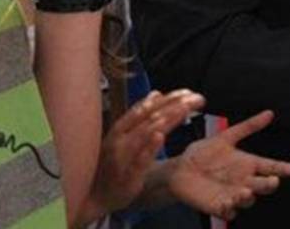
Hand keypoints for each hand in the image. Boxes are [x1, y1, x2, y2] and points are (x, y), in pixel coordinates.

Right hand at [87, 90, 203, 215]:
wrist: (93, 199)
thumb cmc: (110, 167)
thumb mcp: (123, 138)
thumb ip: (140, 117)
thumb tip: (156, 94)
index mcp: (120, 130)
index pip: (145, 108)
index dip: (167, 99)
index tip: (187, 91)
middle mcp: (119, 140)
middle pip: (149, 117)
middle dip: (174, 105)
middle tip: (196, 98)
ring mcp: (122, 157)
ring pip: (145, 134)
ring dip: (166, 119)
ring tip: (184, 109)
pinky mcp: (127, 176)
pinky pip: (139, 160)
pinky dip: (149, 147)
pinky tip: (160, 137)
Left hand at [166, 110, 289, 219]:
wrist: (179, 170)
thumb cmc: (203, 153)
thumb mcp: (225, 137)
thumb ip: (248, 126)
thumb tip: (269, 113)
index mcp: (248, 164)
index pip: (271, 167)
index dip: (281, 168)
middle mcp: (244, 180)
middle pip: (264, 186)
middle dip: (270, 184)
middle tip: (272, 181)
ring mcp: (233, 194)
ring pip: (248, 201)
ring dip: (247, 197)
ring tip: (243, 191)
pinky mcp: (219, 206)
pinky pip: (228, 213)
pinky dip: (229, 210)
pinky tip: (226, 203)